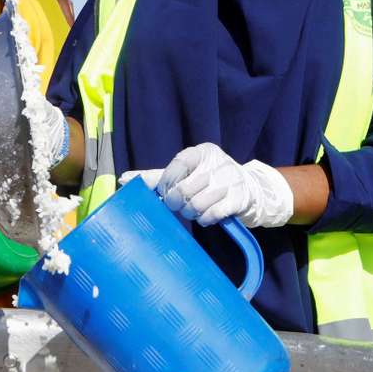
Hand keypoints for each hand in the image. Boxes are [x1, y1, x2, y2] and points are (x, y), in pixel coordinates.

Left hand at [155, 143, 293, 228]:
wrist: (248, 189)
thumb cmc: (207, 179)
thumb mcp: (184, 172)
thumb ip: (155, 176)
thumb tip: (123, 179)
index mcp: (202, 152)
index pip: (177, 164)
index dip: (166, 182)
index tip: (164, 192)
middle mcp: (218, 163)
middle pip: (184, 189)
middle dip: (177, 202)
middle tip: (179, 204)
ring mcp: (231, 181)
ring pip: (196, 205)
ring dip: (191, 213)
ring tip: (194, 210)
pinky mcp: (239, 199)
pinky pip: (212, 215)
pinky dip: (205, 219)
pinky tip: (207, 216)